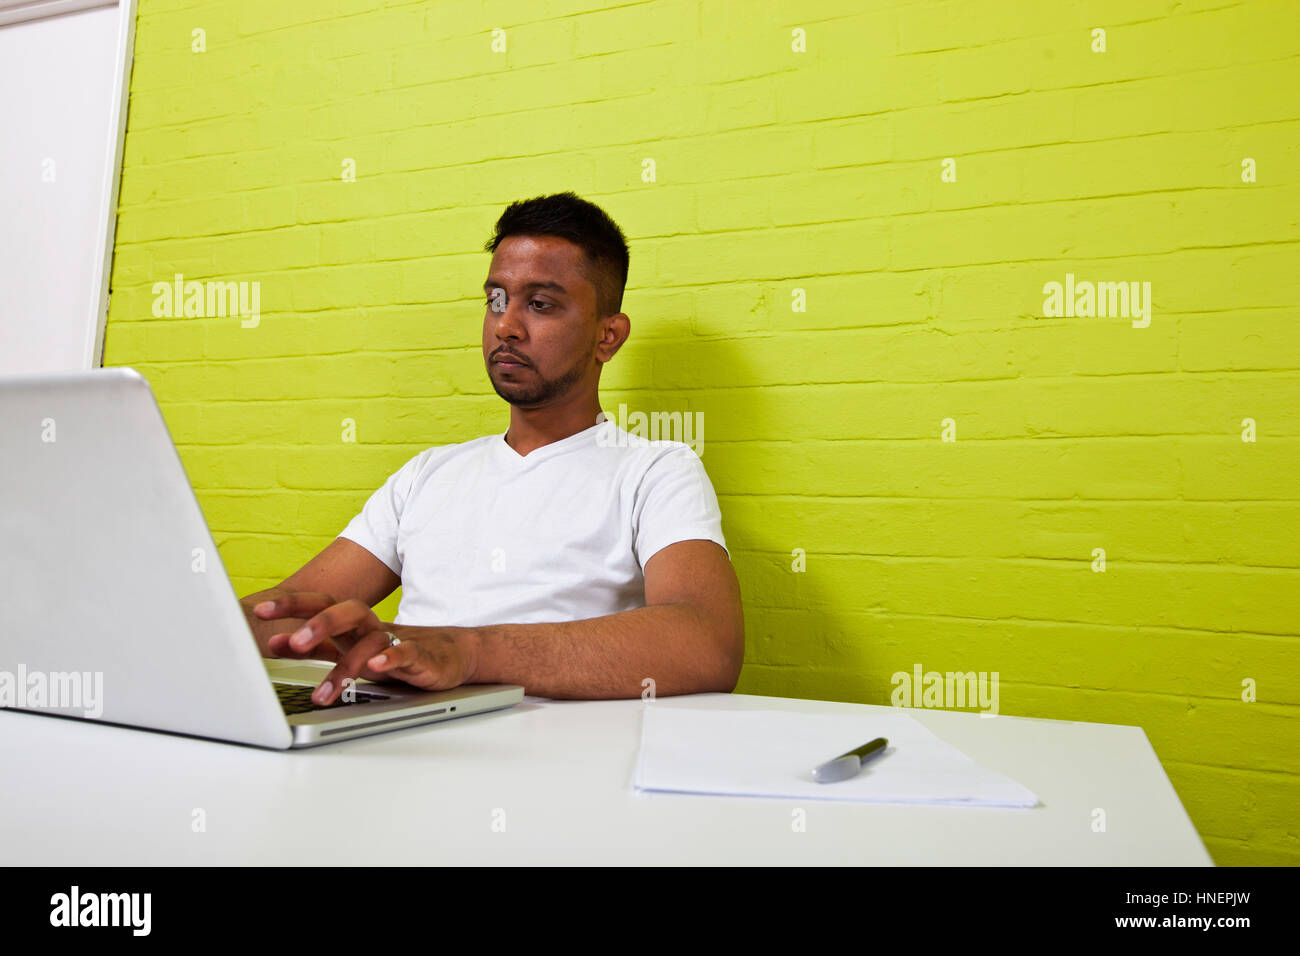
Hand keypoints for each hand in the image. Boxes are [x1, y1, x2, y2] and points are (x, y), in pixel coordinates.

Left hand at [255, 592, 477, 704]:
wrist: (448, 653)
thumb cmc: (392, 651)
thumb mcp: (347, 649)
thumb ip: (311, 646)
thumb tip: (272, 642)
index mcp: (350, 623)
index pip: (318, 604)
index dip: (291, 605)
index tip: (260, 611)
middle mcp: (370, 626)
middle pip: (345, 611)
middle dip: (318, 625)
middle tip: (292, 642)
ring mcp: (396, 639)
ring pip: (370, 642)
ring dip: (345, 665)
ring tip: (325, 693)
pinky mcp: (420, 656)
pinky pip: (405, 652)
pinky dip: (390, 657)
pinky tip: (377, 667)